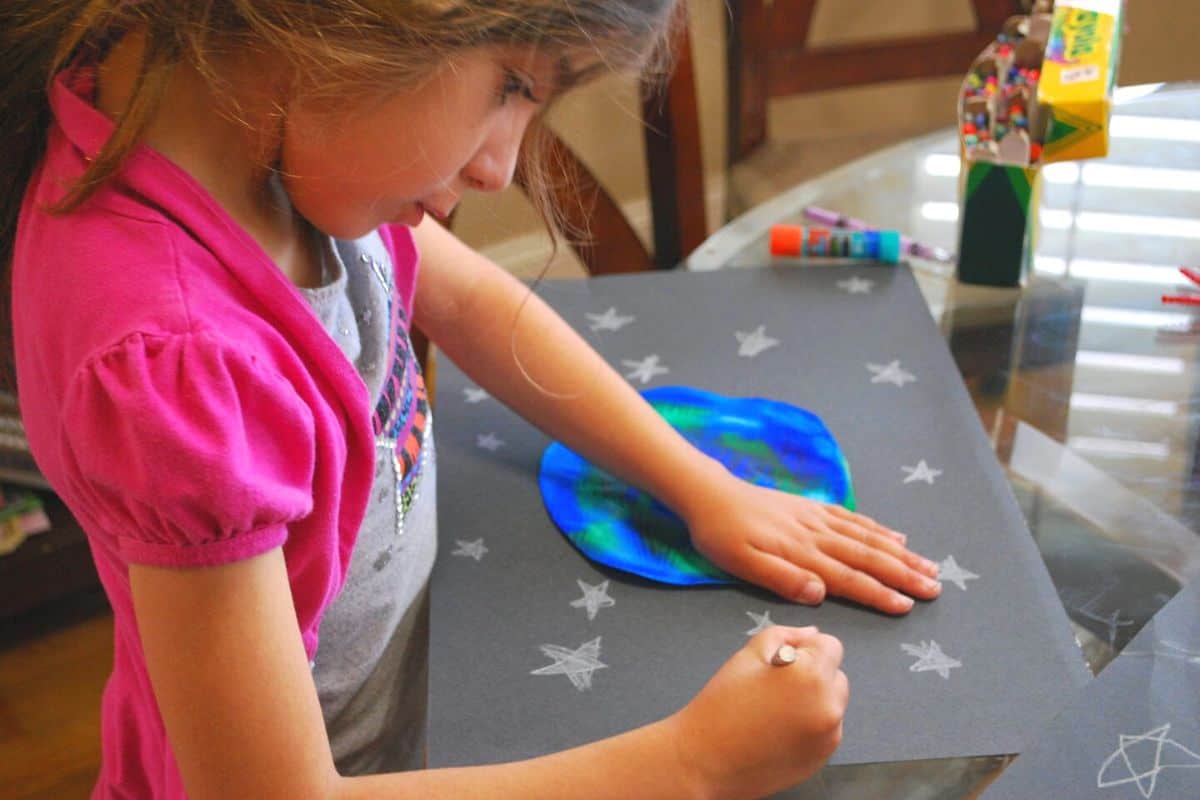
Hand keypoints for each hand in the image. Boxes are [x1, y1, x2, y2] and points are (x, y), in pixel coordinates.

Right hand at [668, 626, 847, 799]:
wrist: (706, 760)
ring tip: (777, 708)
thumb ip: (785, 635)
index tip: (784, 660)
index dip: (806, 648)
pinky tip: (780, 728)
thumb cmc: (722, 704)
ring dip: (814, 699)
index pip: (831, 646)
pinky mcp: (823, 758)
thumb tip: (811, 634)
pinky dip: (811, 724)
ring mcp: (828, 737)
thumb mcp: (748, 655)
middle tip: (777, 684)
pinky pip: (827, 729)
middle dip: (813, 673)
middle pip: (835, 675)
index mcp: (812, 676)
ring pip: (832, 703)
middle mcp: (828, 707)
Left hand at [682, 469, 941, 614]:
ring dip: (900, 554)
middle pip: (868, 557)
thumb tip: (820, 593)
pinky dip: (878, 529)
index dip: (879, 593)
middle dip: (903, 574)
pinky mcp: (812, 509)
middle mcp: (817, 535)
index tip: (907, 606)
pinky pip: (853, 519)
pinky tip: (896, 538)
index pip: (848, 578)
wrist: (710, 494)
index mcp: (801, 553)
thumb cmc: (721, 536)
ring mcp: (817, 519)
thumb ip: (781, 578)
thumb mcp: (741, 563)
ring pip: (867, 538)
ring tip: (929, 566)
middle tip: (935, 589)